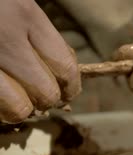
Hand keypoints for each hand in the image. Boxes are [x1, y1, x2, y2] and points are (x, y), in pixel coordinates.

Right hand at [0, 0, 80, 123]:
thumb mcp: (16, 3)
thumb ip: (34, 30)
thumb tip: (60, 71)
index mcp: (25, 14)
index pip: (65, 65)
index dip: (71, 87)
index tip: (68, 93)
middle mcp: (6, 38)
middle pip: (45, 91)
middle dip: (47, 101)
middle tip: (42, 100)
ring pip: (16, 106)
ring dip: (19, 110)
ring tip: (16, 104)